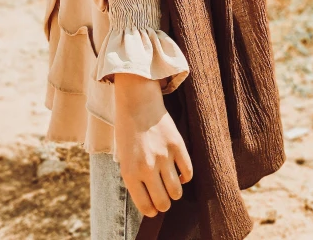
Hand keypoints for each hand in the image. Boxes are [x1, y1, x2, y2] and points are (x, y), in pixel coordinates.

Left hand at [113, 73, 192, 217]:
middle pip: (164, 203)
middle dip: (164, 203)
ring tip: (171, 184)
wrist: (137, 102)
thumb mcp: (124, 158)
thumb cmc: (128, 131)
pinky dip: (185, 176)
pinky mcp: (177, 146)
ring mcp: (164, 157)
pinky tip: (179, 171)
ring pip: (177, 192)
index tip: (153, 207)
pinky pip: (188, 172)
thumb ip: (135, 179)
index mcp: (130, 173)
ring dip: (175, 192)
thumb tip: (149, 199)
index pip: (145, 206)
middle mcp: (147, 168)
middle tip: (163, 196)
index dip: (151, 210)